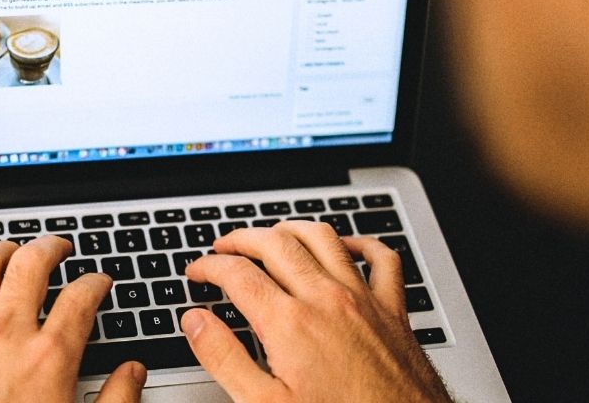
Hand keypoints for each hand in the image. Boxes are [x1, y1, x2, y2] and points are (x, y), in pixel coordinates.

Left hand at [0, 235, 145, 402]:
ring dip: (3, 250)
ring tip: (14, 249)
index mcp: (49, 358)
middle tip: (59, 247)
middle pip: (32, 264)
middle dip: (51, 246)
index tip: (98, 282)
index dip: (96, 282)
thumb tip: (133, 373)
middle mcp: (6, 336)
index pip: (81, 297)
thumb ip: (115, 401)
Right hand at [182, 222, 450, 401]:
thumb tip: (195, 323)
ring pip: (323, 238)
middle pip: (275, 244)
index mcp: (290, 324)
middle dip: (241, 239)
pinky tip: (345, 246)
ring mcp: (363, 301)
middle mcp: (326, 300)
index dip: (209, 267)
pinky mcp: (392, 311)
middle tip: (222, 247)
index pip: (237, 274)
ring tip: (270, 235)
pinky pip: (381, 259)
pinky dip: (361, 244)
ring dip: (290, 229)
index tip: (197, 272)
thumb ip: (224, 359)